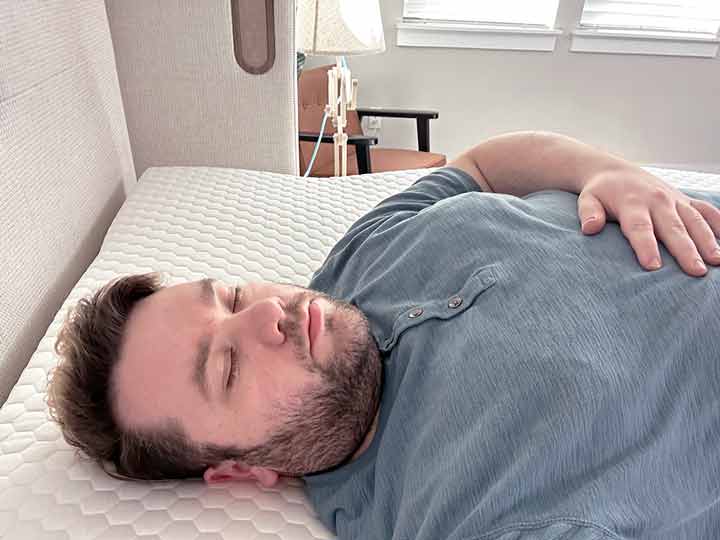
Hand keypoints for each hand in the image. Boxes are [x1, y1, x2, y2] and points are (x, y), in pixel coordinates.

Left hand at [577, 167, 719, 275]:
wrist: (614, 171)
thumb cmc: (600, 192)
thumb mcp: (587, 200)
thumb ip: (588, 213)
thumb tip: (590, 228)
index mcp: (632, 203)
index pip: (640, 228)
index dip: (646, 247)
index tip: (653, 267)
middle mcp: (657, 200)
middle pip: (673, 228)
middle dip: (685, 250)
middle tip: (696, 272)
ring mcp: (674, 200)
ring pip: (694, 221)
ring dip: (707, 240)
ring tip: (717, 260)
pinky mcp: (685, 200)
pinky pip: (706, 210)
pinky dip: (719, 223)